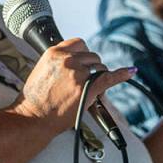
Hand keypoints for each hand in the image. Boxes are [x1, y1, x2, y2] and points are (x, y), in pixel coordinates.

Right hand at [9, 38, 132, 131]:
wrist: (32, 118)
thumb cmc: (34, 99)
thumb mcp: (42, 70)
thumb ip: (58, 62)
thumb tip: (74, 61)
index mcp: (55, 53)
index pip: (79, 44)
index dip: (84, 55)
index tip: (84, 63)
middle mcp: (67, 60)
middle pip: (92, 56)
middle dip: (92, 68)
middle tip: (85, 82)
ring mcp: (78, 74)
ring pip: (100, 67)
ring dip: (98, 77)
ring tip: (88, 90)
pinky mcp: (87, 88)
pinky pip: (109, 78)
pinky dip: (121, 75)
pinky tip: (129, 72)